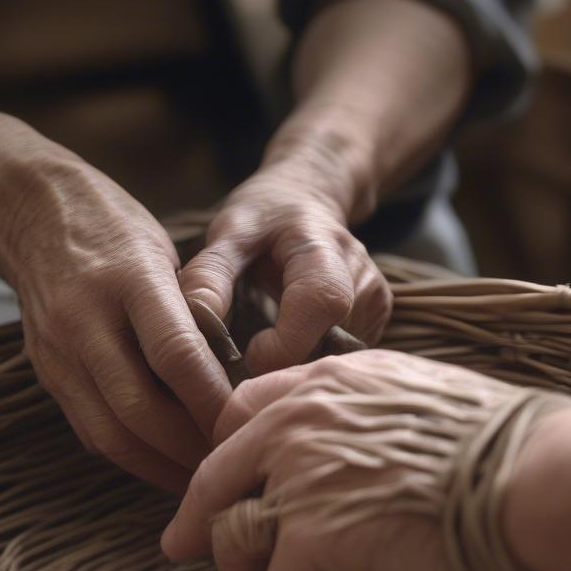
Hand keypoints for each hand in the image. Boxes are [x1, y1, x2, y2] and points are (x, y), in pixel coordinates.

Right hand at [0, 154, 233, 490]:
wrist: (26, 211)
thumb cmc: (113, 228)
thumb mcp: (163, 253)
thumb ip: (191, 315)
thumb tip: (231, 381)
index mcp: (127, 279)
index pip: (176, 355)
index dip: (212, 401)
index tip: (245, 423)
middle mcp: (85, 320)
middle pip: (140, 409)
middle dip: (190, 446)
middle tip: (229, 457)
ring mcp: (59, 353)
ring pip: (111, 434)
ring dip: (161, 465)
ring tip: (202, 474)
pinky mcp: (47, 375)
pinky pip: (92, 432)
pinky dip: (132, 456)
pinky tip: (165, 463)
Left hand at [161, 351, 555, 570]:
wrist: (552, 483)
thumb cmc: (509, 457)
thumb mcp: (421, 418)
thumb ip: (359, 443)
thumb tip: (326, 499)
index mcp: (334, 383)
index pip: (242, 410)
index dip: (226, 455)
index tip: (225, 488)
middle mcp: (305, 418)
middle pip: (215, 474)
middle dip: (196, 520)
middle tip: (181, 548)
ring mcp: (304, 473)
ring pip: (230, 535)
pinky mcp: (316, 533)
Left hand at [178, 159, 391, 376]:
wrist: (307, 201)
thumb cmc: (265, 217)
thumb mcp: (229, 232)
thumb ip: (210, 275)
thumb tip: (194, 324)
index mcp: (327, 249)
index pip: (321, 306)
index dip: (284, 344)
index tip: (249, 354)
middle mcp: (362, 279)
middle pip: (330, 344)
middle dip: (286, 367)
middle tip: (249, 368)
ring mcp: (375, 305)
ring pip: (337, 359)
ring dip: (297, 369)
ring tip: (268, 358)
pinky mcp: (375, 324)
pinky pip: (342, 360)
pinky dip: (311, 364)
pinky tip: (289, 354)